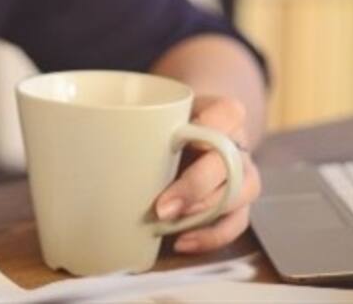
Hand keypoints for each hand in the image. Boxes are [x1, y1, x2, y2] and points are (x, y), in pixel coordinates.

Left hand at [154, 95, 261, 253]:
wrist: (190, 132)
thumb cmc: (171, 122)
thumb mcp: (162, 112)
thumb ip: (148, 122)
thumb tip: (108, 144)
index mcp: (225, 113)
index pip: (228, 114)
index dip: (206, 130)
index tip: (175, 141)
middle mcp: (239, 143)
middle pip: (232, 164)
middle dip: (196, 187)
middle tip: (162, 206)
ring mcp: (244, 174)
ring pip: (240, 195)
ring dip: (203, 214)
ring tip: (168, 225)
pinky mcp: (240, 203)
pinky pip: (237, 223)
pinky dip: (210, 236)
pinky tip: (182, 241)